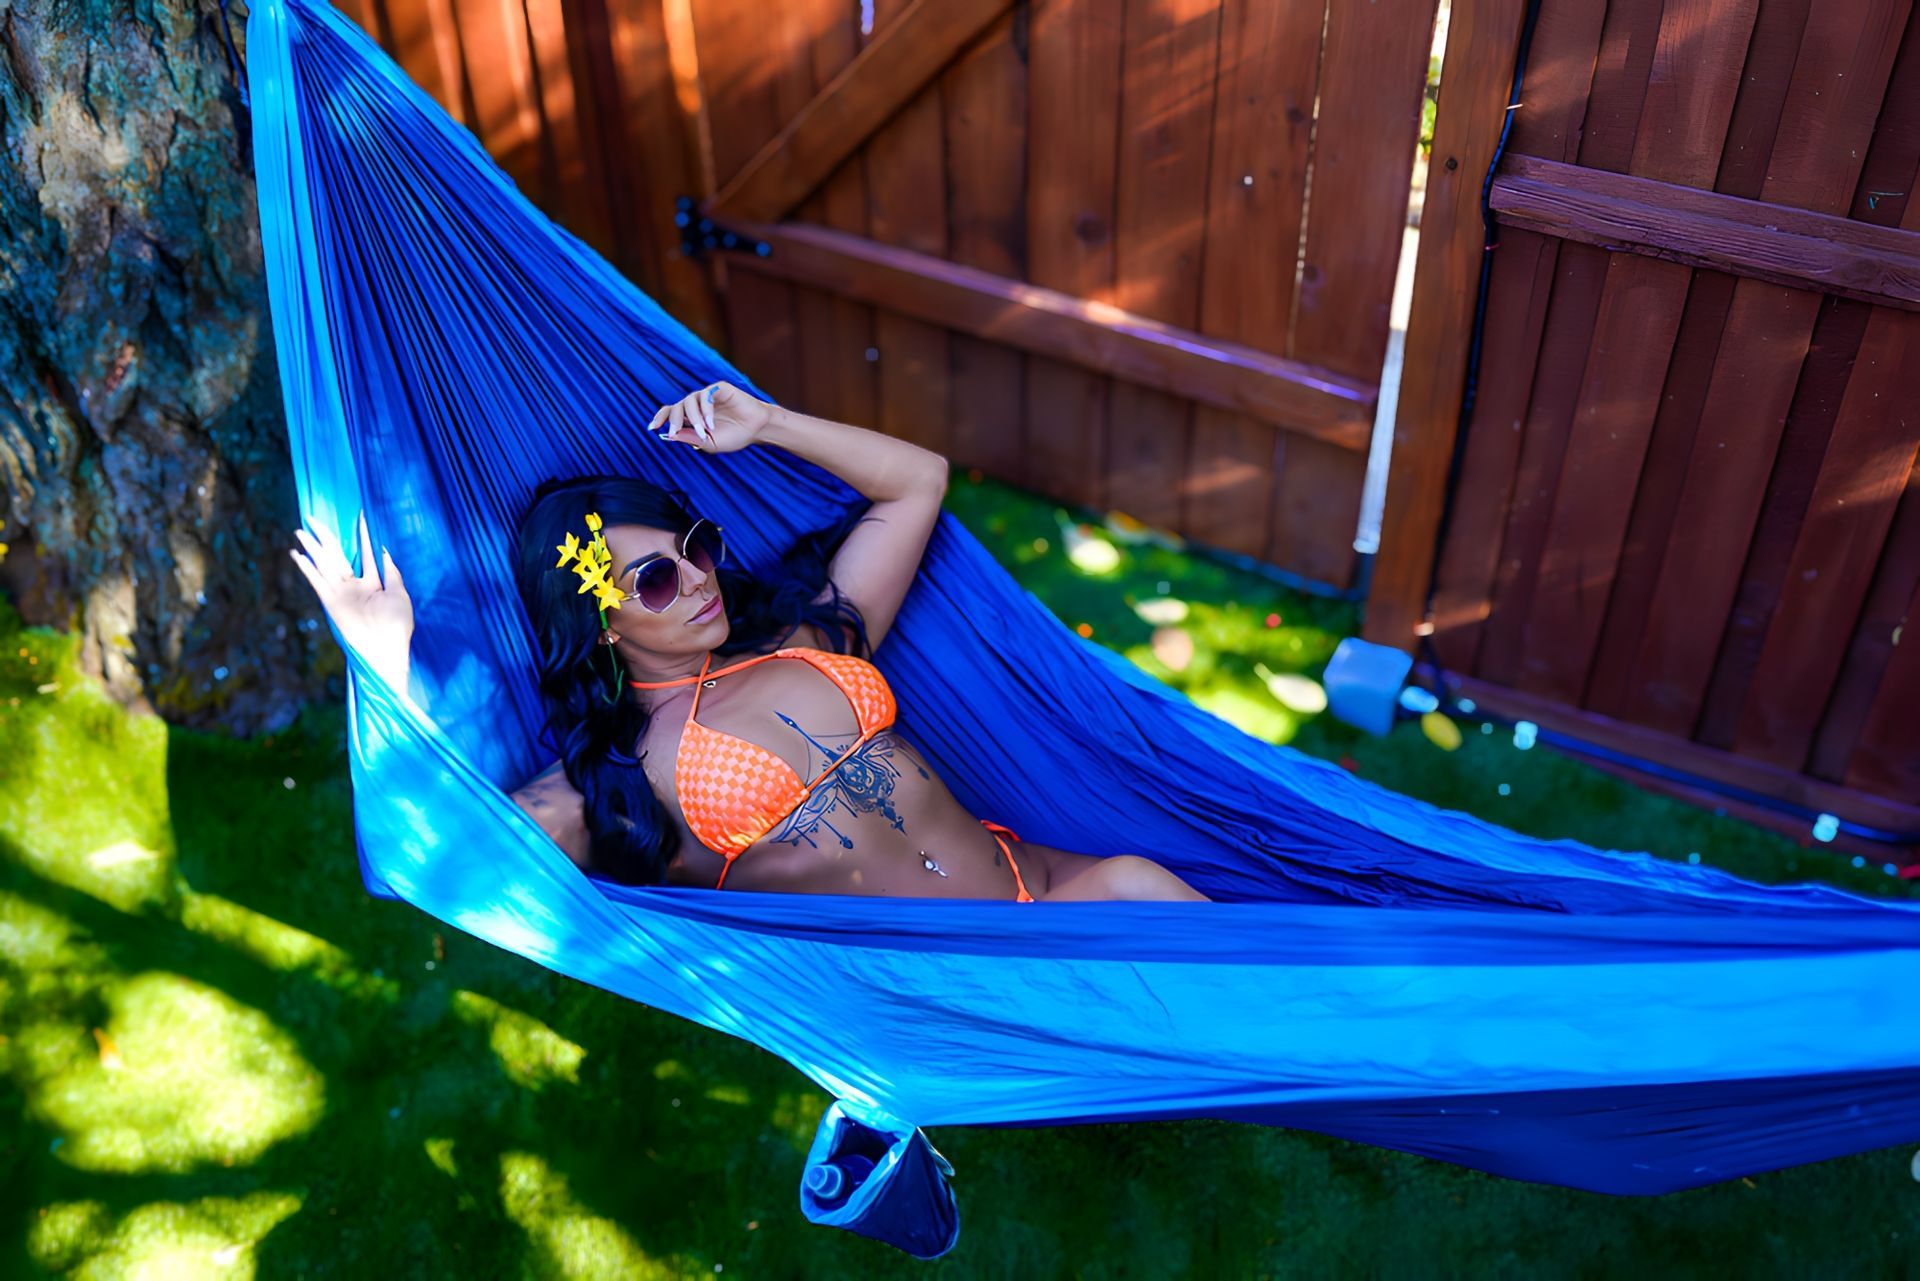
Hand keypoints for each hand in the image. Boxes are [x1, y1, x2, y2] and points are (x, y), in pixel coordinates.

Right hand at [289, 513, 413, 665]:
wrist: (385, 646)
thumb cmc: (396, 623)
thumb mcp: (399, 592)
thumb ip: (391, 571)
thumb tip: (384, 550)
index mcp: (373, 583)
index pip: (366, 553)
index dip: (363, 535)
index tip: (360, 516)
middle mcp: (354, 585)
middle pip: (337, 555)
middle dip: (325, 537)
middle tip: (312, 518)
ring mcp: (341, 593)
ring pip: (324, 564)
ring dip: (312, 547)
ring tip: (300, 530)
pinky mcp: (331, 601)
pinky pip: (316, 581)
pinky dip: (307, 568)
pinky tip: (297, 555)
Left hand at [645, 379, 772, 454]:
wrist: (756, 429)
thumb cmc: (735, 436)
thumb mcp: (709, 443)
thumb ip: (690, 438)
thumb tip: (669, 436)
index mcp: (692, 417)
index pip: (670, 412)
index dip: (660, 418)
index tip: (652, 428)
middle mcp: (697, 404)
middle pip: (676, 406)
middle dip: (673, 420)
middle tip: (674, 432)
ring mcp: (707, 395)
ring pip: (689, 401)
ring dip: (693, 418)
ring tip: (704, 432)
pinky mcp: (719, 388)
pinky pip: (705, 396)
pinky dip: (705, 410)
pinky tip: (711, 423)